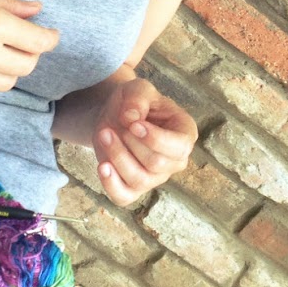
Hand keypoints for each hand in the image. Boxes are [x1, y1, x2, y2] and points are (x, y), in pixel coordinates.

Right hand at [0, 0, 59, 99]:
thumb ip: (9, 4)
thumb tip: (36, 11)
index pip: (39, 42)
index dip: (50, 37)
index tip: (49, 32)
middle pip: (27, 66)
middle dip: (32, 52)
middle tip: (25, 39)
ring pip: (7, 82)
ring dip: (12, 68)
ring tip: (1, 51)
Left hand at [93, 79, 195, 204]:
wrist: (115, 116)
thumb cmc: (134, 102)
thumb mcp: (138, 89)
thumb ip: (138, 98)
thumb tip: (131, 118)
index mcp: (185, 134)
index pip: (178, 147)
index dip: (155, 138)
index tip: (133, 124)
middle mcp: (175, 161)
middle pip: (156, 163)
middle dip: (130, 143)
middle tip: (112, 126)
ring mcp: (155, 178)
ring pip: (138, 179)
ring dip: (117, 156)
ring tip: (103, 134)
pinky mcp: (134, 189)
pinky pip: (124, 197)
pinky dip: (111, 184)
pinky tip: (102, 166)